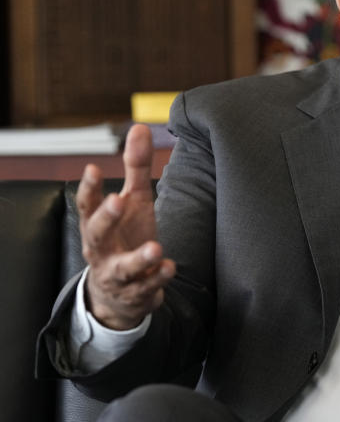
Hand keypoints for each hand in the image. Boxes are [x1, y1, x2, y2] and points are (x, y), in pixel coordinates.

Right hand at [77, 124, 174, 329]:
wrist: (120, 294)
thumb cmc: (126, 237)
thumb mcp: (133, 201)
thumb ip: (136, 167)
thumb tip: (140, 127)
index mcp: (98, 225)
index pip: (87, 205)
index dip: (88, 188)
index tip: (92, 168)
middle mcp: (101, 250)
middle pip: (96, 234)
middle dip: (106, 217)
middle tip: (117, 200)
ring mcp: (117, 274)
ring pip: (123, 268)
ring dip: (138, 258)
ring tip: (156, 247)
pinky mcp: (136, 294)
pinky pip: (146, 288)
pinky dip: (158, 279)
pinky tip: (169, 267)